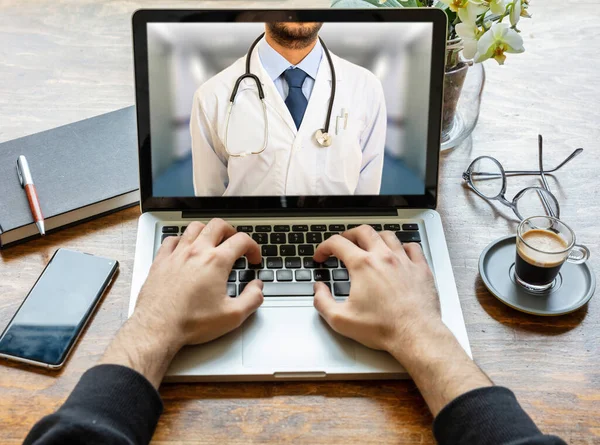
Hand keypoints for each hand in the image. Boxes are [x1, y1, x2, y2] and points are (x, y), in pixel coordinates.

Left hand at [101, 219, 263, 387]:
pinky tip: (185, 249)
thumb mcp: (232, 316)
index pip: (241, 240)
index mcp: (216, 262)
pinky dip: (182, 240)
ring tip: (213, 242)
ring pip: (195, 227)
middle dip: (232, 232)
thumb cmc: (191, 323)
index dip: (253, 247)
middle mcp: (196, 252)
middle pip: (218, 225)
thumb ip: (252, 299)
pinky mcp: (161, 261)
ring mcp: (176, 254)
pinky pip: (172, 239)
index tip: (253, 259)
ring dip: (208, 231)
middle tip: (236, 244)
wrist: (157, 328)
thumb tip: (258, 287)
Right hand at [313, 225, 491, 415]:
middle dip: (348, 235)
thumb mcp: (341, 320)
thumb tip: (319, 289)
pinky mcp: (421, 269)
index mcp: (362, 266)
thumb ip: (322, 302)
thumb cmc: (382, 328)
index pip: (337, 243)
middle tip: (343, 244)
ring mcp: (404, 261)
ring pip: (387, 235)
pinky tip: (399, 253)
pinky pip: (412, 247)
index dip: (324, 247)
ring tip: (368, 245)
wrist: (415, 335)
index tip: (322, 256)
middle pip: (363, 231)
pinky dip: (402, 246)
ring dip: (374, 237)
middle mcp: (383, 257)